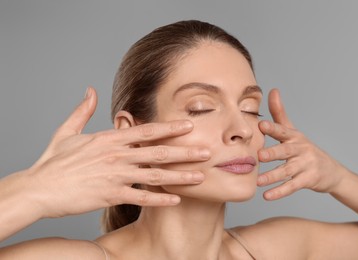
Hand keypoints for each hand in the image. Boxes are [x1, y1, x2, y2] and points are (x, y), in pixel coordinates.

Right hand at [23, 87, 208, 217]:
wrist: (39, 187)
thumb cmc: (53, 161)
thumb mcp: (66, 131)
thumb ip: (82, 110)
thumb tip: (89, 90)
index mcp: (109, 138)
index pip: (146, 130)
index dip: (170, 127)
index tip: (189, 125)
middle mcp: (117, 155)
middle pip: (158, 151)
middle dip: (185, 151)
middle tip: (207, 151)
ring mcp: (115, 175)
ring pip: (155, 174)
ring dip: (180, 175)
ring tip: (201, 175)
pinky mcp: (111, 195)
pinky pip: (142, 198)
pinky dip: (160, 199)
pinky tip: (177, 199)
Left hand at [257, 89, 344, 199]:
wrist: (332, 171)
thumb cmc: (305, 149)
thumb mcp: (293, 131)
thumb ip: (280, 113)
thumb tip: (272, 90)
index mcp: (294, 137)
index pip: (283, 130)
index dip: (273, 128)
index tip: (261, 125)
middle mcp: (301, 149)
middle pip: (285, 151)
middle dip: (273, 152)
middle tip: (259, 155)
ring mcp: (306, 165)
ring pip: (287, 171)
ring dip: (272, 176)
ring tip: (258, 181)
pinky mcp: (309, 180)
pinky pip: (292, 186)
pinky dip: (280, 191)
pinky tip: (267, 196)